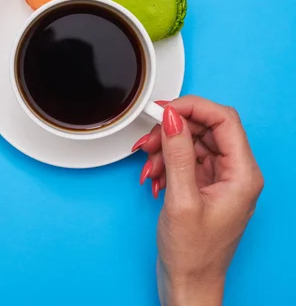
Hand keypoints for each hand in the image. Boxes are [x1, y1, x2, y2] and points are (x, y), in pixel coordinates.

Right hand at [132, 96, 263, 305]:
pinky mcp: (204, 186)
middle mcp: (235, 173)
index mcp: (242, 174)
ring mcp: (220, 180)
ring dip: (165, 150)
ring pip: (192, 143)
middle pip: (205, 129)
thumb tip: (172, 118)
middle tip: (148, 143)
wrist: (188, 283)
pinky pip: (185, 161)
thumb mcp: (181, 199)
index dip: (192, 107)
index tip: (163, 110)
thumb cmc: (192, 253)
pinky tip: (154, 179)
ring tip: (148, 168)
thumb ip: (178, 154)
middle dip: (172, 131)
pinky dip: (166, 164)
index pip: (224, 120)